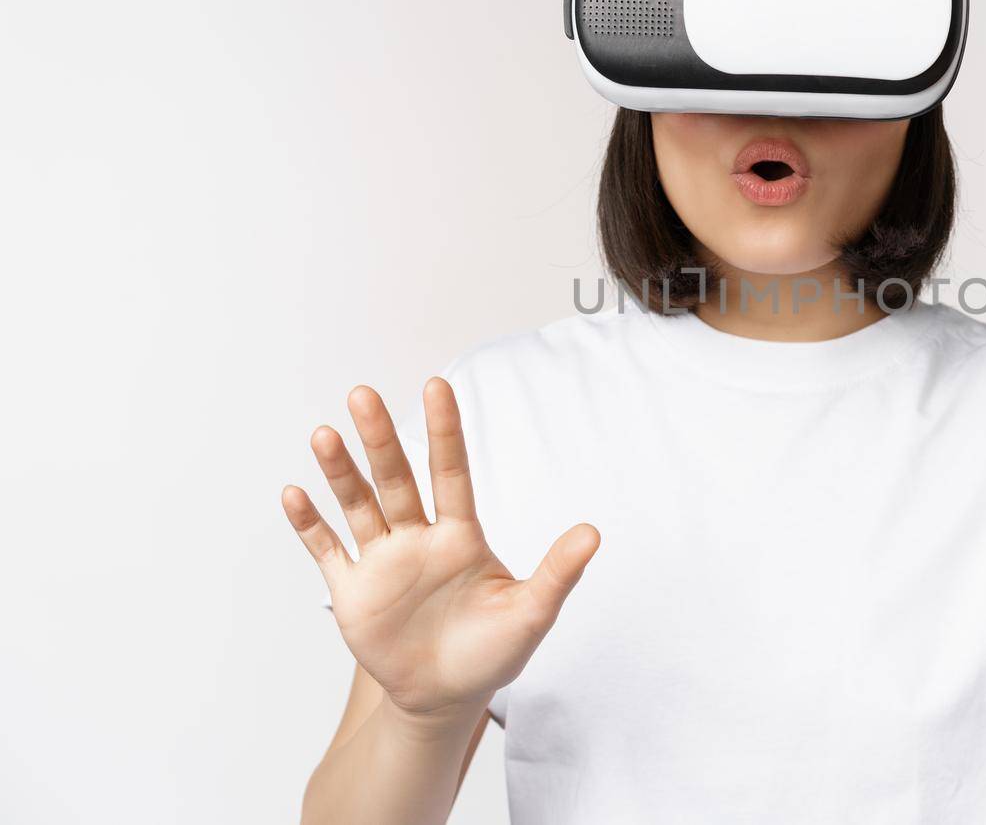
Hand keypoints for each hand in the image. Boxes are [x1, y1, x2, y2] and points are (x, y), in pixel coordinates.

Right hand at [281, 378, 599, 719]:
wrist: (447, 698)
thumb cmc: (492, 652)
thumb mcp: (530, 613)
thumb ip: (558, 572)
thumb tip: (593, 532)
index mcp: (461, 536)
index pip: (452, 472)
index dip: (445, 431)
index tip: (437, 385)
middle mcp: (418, 538)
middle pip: (396, 478)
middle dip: (379, 438)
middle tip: (362, 394)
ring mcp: (382, 562)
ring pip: (358, 505)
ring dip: (340, 473)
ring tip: (325, 436)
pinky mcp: (353, 593)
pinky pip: (327, 551)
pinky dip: (310, 525)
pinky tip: (293, 494)